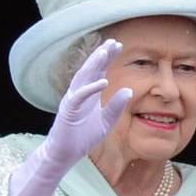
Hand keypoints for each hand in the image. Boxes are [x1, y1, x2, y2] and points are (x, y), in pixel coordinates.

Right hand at [43, 39, 131, 168]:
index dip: (107, 58)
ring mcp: (73, 101)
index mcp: (89, 95)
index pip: (98, 71)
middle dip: (101, 55)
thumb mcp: (107, 122)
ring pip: (83, 78)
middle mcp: (80, 94)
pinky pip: (79, 96)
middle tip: (113, 42)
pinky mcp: (68, 111)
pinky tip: (103, 81)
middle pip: (90, 70)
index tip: (118, 45)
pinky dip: (90, 88)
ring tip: (104, 52)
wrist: (66, 154)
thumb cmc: (84, 137)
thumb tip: (129, 91)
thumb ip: (117, 107)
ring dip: (93, 65)